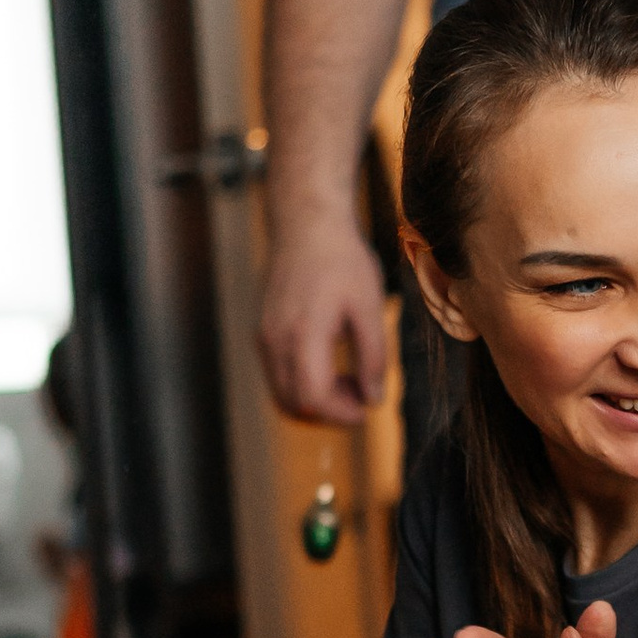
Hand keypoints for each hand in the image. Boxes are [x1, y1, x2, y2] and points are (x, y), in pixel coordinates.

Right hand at [257, 214, 391, 425]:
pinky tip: (331, 365)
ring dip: (315, 399)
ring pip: (282, 392)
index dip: (340, 414)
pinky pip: (278, 374)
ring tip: (349, 381)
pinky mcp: (264, 331)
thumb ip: (373, 357)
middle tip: (361, 396)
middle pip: (293, 403)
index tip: (366, 410)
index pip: (313, 397)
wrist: (306, 223)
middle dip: (329, 412)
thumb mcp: (369, 306)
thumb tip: (374, 399)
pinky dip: (303, 382)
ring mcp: (265, 336)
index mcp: (303, 334)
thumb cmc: (341, 259)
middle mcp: (275, 340)